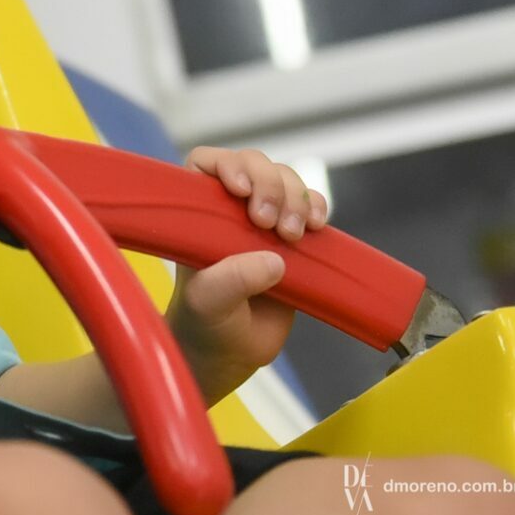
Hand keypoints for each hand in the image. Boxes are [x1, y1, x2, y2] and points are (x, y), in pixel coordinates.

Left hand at [165, 148, 328, 395]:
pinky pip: (310, 205)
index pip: (206, 162)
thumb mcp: (209, 303)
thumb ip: (231, 280)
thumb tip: (273, 260)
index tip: (240, 190)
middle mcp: (229, 208)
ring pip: (285, 180)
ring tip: (292, 235)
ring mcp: (262, 221)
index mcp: (196, 212)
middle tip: (268, 224)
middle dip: (269, 185)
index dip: (226, 164)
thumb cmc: (205, 322)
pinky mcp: (292, 238)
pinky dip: (317, 207)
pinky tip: (316, 227)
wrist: (230, 352)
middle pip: (253, 165)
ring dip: (295, 198)